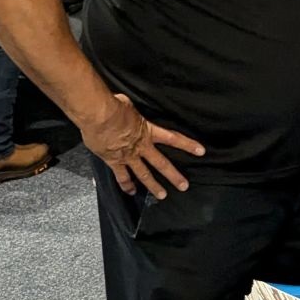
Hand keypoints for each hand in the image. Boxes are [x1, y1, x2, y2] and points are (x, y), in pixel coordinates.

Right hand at [82, 91, 204, 196]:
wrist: (98, 114)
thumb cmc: (113, 105)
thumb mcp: (128, 104)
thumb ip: (131, 110)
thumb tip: (126, 106)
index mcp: (147, 130)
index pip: (173, 138)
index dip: (188, 145)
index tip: (201, 151)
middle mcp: (141, 146)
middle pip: (161, 163)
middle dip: (174, 175)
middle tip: (184, 186)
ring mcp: (128, 156)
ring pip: (144, 174)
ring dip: (154, 186)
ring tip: (163, 195)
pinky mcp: (114, 161)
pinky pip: (122, 176)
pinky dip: (126, 185)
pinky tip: (131, 192)